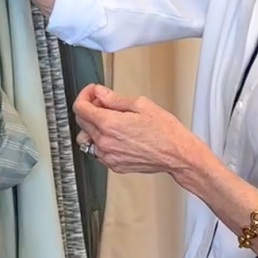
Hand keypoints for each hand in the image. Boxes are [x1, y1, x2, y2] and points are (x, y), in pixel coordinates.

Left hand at [73, 83, 204, 177]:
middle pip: (81, 122)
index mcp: (110, 124)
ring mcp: (108, 156)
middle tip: (104, 103)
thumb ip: (115, 99)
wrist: (177, 154)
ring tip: (108, 121)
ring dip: (91, 127)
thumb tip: (100, 93)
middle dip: (89, 108)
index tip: (92, 92)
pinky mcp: (114, 165)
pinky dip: (100, 142)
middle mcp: (105, 142)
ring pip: (85, 139)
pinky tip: (115, 135)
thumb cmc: (165, 132)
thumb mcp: (141, 105)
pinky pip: (96, 152)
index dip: (84, 95)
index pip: (80, 108)